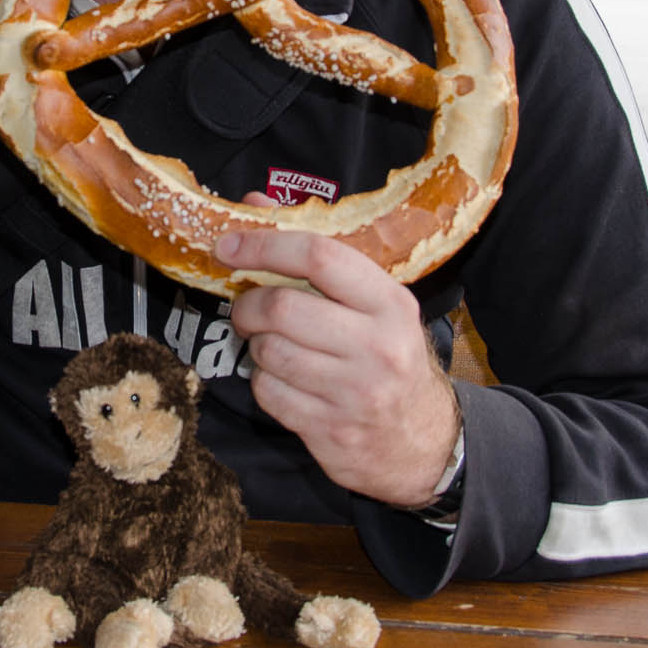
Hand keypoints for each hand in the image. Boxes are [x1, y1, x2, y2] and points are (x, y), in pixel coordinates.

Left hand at [222, 219, 460, 508]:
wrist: (420, 440)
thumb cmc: (386, 354)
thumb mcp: (370, 301)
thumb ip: (316, 252)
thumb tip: (254, 207)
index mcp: (390, 303)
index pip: (319, 256)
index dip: (264, 246)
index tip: (228, 247)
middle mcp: (378, 346)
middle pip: (282, 307)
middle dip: (248, 305)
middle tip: (246, 308)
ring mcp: (356, 393)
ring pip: (269, 351)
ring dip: (256, 344)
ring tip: (271, 344)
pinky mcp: (331, 431)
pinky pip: (268, 392)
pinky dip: (263, 380)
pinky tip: (284, 378)